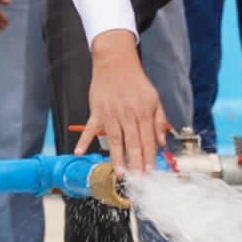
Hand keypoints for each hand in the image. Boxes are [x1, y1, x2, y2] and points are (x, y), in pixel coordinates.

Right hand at [77, 30, 169, 174]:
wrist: (116, 62)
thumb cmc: (136, 81)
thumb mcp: (154, 98)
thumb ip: (159, 120)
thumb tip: (162, 142)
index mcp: (143, 112)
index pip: (148, 139)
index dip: (149, 157)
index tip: (150, 172)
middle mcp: (128, 114)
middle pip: (133, 143)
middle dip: (136, 162)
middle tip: (137, 179)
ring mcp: (111, 114)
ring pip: (115, 140)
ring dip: (117, 158)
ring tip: (120, 173)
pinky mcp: (96, 111)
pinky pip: (89, 128)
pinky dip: (83, 140)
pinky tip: (79, 152)